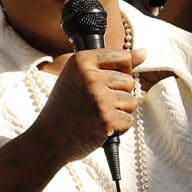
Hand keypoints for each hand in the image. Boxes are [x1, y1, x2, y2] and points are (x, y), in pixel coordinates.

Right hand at [31, 46, 145, 167]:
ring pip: (132, 101)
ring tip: (96, 115)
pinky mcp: (106, 119)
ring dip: (119, 111)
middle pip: (129, 81)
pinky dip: (118, 127)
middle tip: (94, 103)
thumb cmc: (66, 106)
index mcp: (81, 61)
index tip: (106, 81)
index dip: (120, 71)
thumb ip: (112, 63)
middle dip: (118, 94)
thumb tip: (143, 53)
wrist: (48, 139)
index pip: (123, 57)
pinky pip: (129, 120)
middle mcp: (90, 77)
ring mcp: (99, 98)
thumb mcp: (80, 77)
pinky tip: (99, 127)